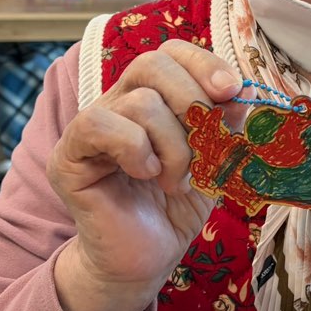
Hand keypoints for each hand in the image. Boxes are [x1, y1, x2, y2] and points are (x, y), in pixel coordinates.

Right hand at [48, 40, 250, 310]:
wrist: (148, 259)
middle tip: (209, 142)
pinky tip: (147, 176)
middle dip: (193, 99)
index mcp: (152, 95)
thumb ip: (226, 121)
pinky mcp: (70, 156)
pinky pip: (101, 125)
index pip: (171, 52)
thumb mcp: (216, 156)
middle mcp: (118, 102)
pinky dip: (137, 150)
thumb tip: (240, 92)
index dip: (203, 63)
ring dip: (174, 145)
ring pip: (140, 101)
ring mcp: (91, 127)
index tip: (232, 91)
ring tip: (177, 179)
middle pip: (152, 63)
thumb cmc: (179, 205)